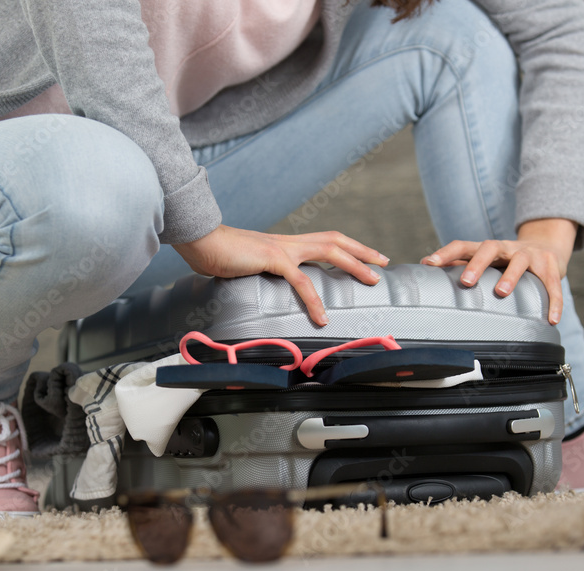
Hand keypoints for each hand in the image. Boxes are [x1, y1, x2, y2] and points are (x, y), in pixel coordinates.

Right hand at [173, 225, 388, 325]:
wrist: (200, 242)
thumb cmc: (218, 255)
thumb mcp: (247, 267)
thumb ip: (262, 275)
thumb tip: (267, 290)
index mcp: (284, 244)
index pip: (324, 240)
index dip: (348, 247)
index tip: (367, 256)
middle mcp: (288, 242)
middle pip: (335, 240)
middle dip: (362, 251)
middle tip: (383, 263)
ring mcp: (283, 248)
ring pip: (329, 250)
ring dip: (354, 265)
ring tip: (372, 280)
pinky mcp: (272, 259)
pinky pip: (301, 281)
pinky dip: (314, 300)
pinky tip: (322, 317)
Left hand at [419, 218, 577, 324]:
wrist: (548, 246)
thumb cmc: (507, 259)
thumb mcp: (485, 260)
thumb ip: (460, 264)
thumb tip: (425, 267)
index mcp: (487, 249)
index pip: (463, 245)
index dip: (445, 253)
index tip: (429, 263)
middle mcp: (508, 248)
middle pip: (490, 248)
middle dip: (477, 264)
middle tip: (466, 281)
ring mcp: (531, 255)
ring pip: (520, 262)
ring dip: (510, 276)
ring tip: (501, 292)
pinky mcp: (551, 267)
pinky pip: (553, 285)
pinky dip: (553, 302)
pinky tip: (551, 319)